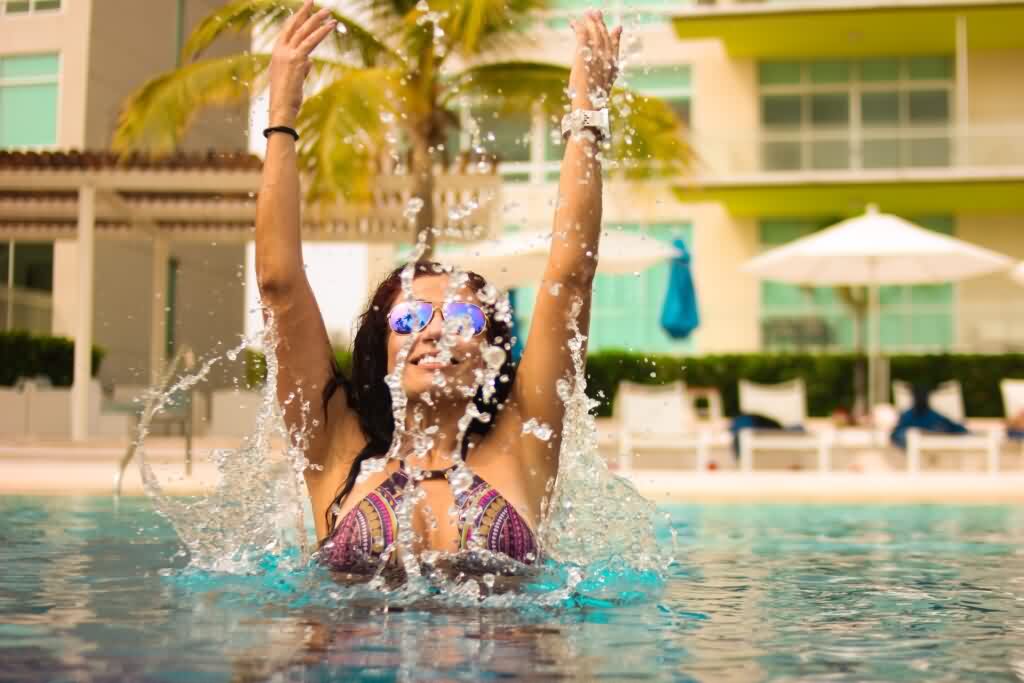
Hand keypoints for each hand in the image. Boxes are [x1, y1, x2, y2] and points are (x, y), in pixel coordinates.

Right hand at [268, 0, 336, 126]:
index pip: (286, 31)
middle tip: (313, 1)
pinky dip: (322, 32)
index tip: (303, 9)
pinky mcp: (297, 60)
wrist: (281, 107)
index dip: (295, 19)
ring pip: (304, 32)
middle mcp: (280, 51)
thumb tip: (310, 61)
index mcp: (277, 54)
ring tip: (328, 12)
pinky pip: (311, 42)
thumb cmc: (287, 97)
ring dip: (317, 20)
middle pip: (294, 26)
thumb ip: (301, 67)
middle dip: (305, 12)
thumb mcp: (293, 79)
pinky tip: (331, 26)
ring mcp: (287, 54)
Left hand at [568, 10, 621, 109]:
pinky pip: (582, 37)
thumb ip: (607, 76)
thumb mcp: (604, 86)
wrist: (589, 103)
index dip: (615, 35)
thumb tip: (608, 75)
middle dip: (600, 23)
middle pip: (604, 36)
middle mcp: (606, 58)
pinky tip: (574, 23)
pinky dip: (579, 29)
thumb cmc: (595, 100)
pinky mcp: (583, 55)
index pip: (615, 45)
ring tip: (586, 14)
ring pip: (594, 33)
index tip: (618, 27)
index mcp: (613, 65)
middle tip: (595, 12)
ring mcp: (595, 56)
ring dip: (590, 22)